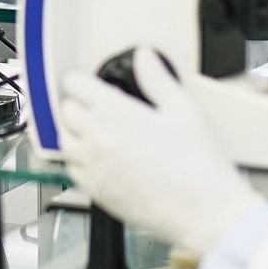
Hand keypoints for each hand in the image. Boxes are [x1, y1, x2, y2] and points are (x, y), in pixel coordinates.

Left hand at [56, 48, 261, 257]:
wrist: (203, 210)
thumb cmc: (198, 163)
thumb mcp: (183, 109)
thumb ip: (157, 80)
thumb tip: (144, 57)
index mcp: (115, 112)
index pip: (75, 84)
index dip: (82, 80)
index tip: (90, 84)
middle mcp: (96, 138)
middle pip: (66, 111)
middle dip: (78, 105)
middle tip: (96, 108)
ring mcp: (92, 167)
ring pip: (64, 141)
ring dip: (75, 133)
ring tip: (96, 133)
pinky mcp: (95, 192)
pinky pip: (72, 171)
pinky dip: (79, 162)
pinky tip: (101, 162)